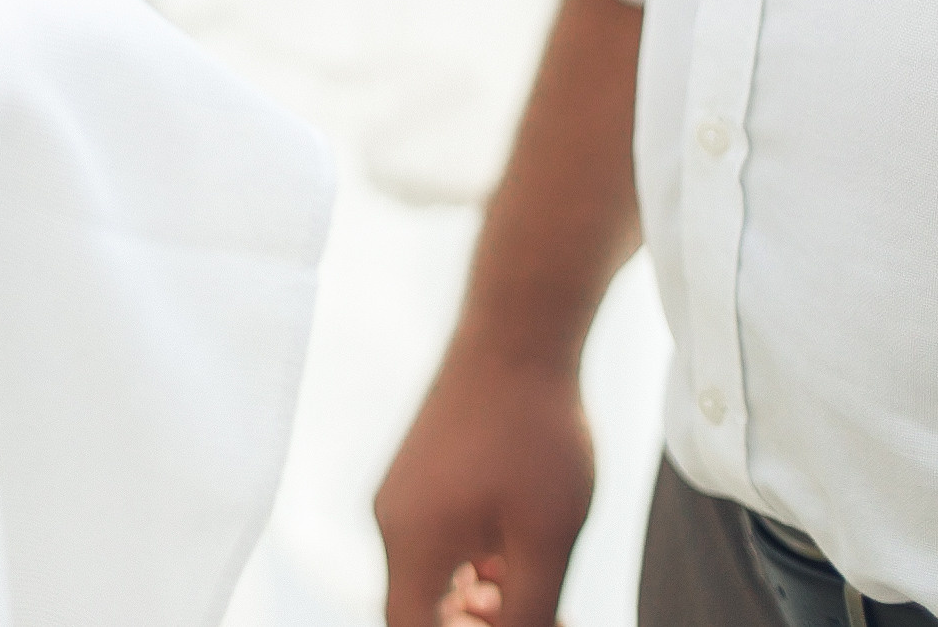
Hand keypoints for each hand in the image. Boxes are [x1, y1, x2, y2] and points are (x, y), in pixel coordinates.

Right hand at [375, 346, 590, 626]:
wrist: (516, 338)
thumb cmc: (534, 433)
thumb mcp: (546, 539)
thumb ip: (527, 611)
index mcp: (412, 541)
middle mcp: (392, 519)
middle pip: (417, 606)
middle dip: (471, 624)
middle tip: (539, 618)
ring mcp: (401, 492)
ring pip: (430, 573)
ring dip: (477, 598)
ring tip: (535, 588)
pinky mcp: (418, 472)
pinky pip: (434, 539)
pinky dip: (471, 562)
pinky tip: (518, 550)